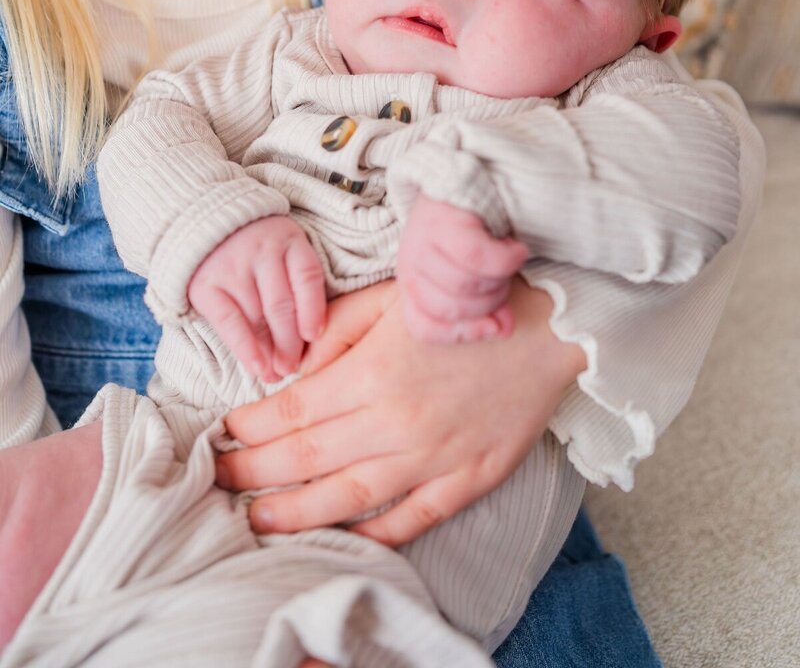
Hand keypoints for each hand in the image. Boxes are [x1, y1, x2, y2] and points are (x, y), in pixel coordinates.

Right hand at [187, 216, 325, 379]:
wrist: (206, 226)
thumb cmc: (257, 247)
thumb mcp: (283, 249)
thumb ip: (297, 281)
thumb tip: (308, 340)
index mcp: (289, 239)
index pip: (307, 276)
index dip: (313, 309)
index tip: (315, 337)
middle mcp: (261, 250)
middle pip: (282, 304)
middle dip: (290, 342)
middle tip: (293, 367)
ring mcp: (232, 266)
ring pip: (257, 317)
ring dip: (269, 351)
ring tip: (276, 374)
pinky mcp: (205, 284)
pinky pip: (229, 322)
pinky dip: (245, 348)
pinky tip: (257, 367)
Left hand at [215, 279, 585, 544]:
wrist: (552, 325)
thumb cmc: (465, 303)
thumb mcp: (392, 297)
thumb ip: (336, 331)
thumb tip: (291, 370)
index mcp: (375, 372)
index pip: (293, 410)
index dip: (250, 426)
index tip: (223, 433)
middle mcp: (398, 422)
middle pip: (308, 458)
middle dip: (254, 472)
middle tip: (218, 480)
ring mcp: (435, 457)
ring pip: (349, 499)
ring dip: (295, 513)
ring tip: (257, 519)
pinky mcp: (470, 478)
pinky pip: (411, 519)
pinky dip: (371, 533)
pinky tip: (338, 536)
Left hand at [396, 195, 528, 341]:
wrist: (467, 177)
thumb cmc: (470, 234)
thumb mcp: (472, 277)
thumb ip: (486, 308)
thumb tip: (503, 329)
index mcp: (411, 282)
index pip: (424, 327)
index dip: (462, 333)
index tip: (494, 325)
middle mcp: (410, 262)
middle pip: (452, 307)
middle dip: (488, 303)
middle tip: (505, 281)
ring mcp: (423, 239)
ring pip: (465, 284)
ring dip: (498, 279)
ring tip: (509, 261)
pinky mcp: (445, 219)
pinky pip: (478, 256)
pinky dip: (505, 259)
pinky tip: (516, 249)